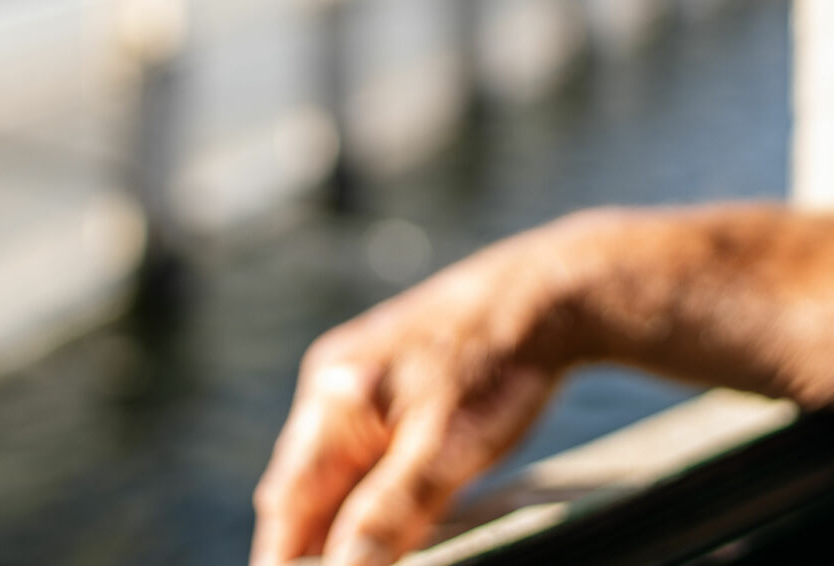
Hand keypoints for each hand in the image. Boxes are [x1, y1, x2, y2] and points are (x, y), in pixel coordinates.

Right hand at [249, 229, 580, 565]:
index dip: (285, 557)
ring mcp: (357, 373)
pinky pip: (359, 444)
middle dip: (310, 541)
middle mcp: (333, 382)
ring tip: (359, 556)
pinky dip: (365, 485)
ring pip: (330, 467)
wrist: (548, 294)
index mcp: (334, 397)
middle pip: (301, 487)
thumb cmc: (502, 364)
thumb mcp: (449, 450)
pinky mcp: (386, 375)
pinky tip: (389, 510)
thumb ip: (389, 511)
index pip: (286, 503)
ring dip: (338, 515)